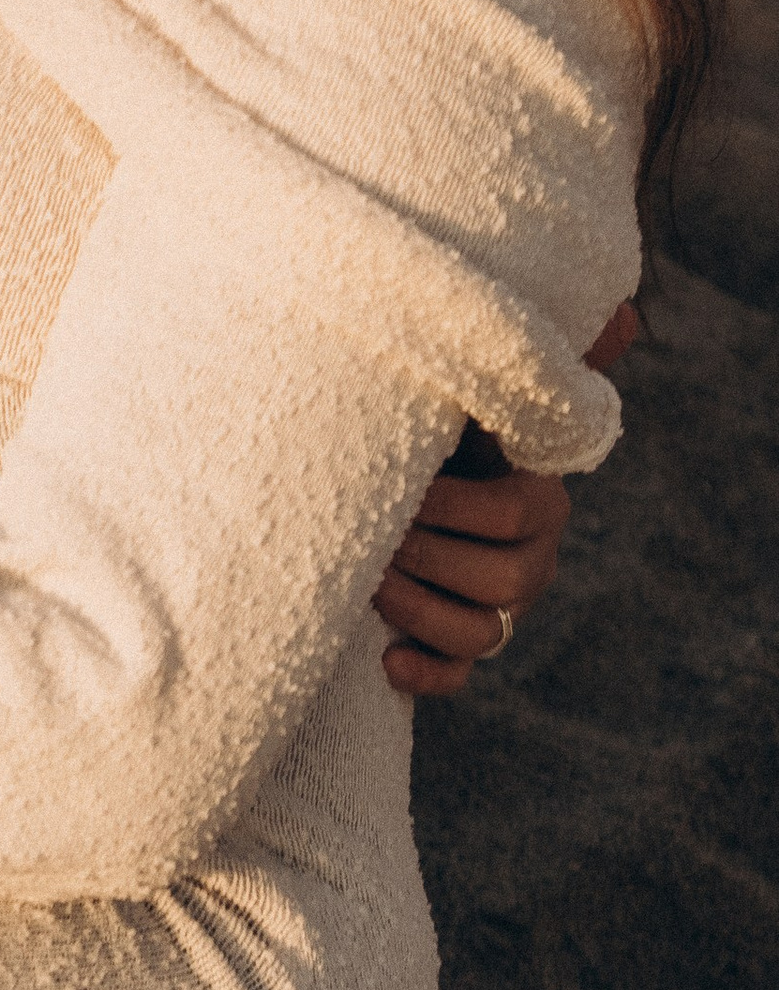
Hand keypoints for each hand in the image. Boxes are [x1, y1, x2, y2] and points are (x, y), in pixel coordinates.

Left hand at [372, 298, 636, 696]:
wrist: (390, 472)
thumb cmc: (434, 426)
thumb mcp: (474, 392)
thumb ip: (531, 361)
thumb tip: (623, 313)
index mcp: (537, 498)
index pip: (515, 514)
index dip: (455, 508)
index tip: (402, 486)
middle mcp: (529, 558)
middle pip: (501, 581)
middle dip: (428, 559)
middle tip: (370, 533)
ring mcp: (499, 607)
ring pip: (481, 633)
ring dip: (418, 611)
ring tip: (365, 582)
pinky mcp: (460, 644)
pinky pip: (458, 676)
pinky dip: (426, 674)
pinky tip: (388, 662)